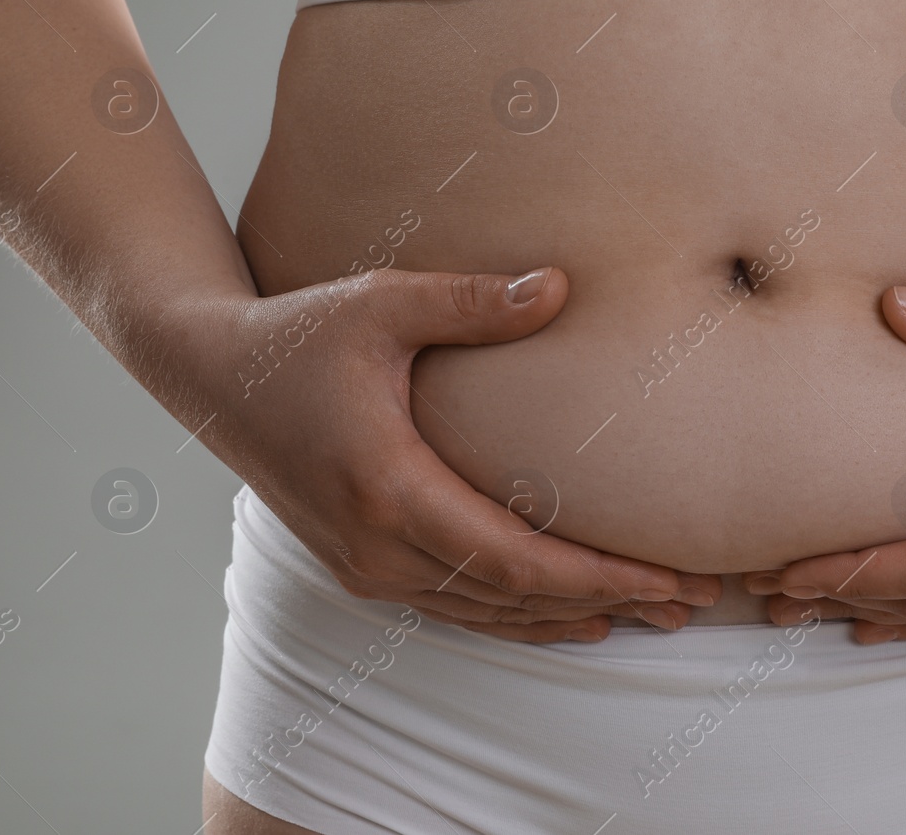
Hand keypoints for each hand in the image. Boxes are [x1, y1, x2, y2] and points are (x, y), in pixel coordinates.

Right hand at [171, 267, 720, 641]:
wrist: (214, 380)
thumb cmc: (299, 335)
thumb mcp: (381, 302)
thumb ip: (471, 300)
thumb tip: (559, 285)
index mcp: (389, 489)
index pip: (516, 558)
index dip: (597, 576)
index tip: (667, 577)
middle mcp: (378, 547)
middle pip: (514, 598)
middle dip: (607, 603)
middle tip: (691, 600)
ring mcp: (366, 566)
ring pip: (488, 615)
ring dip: (570, 618)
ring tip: (652, 614)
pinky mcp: (362, 567)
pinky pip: (457, 609)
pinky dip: (521, 617)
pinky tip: (572, 619)